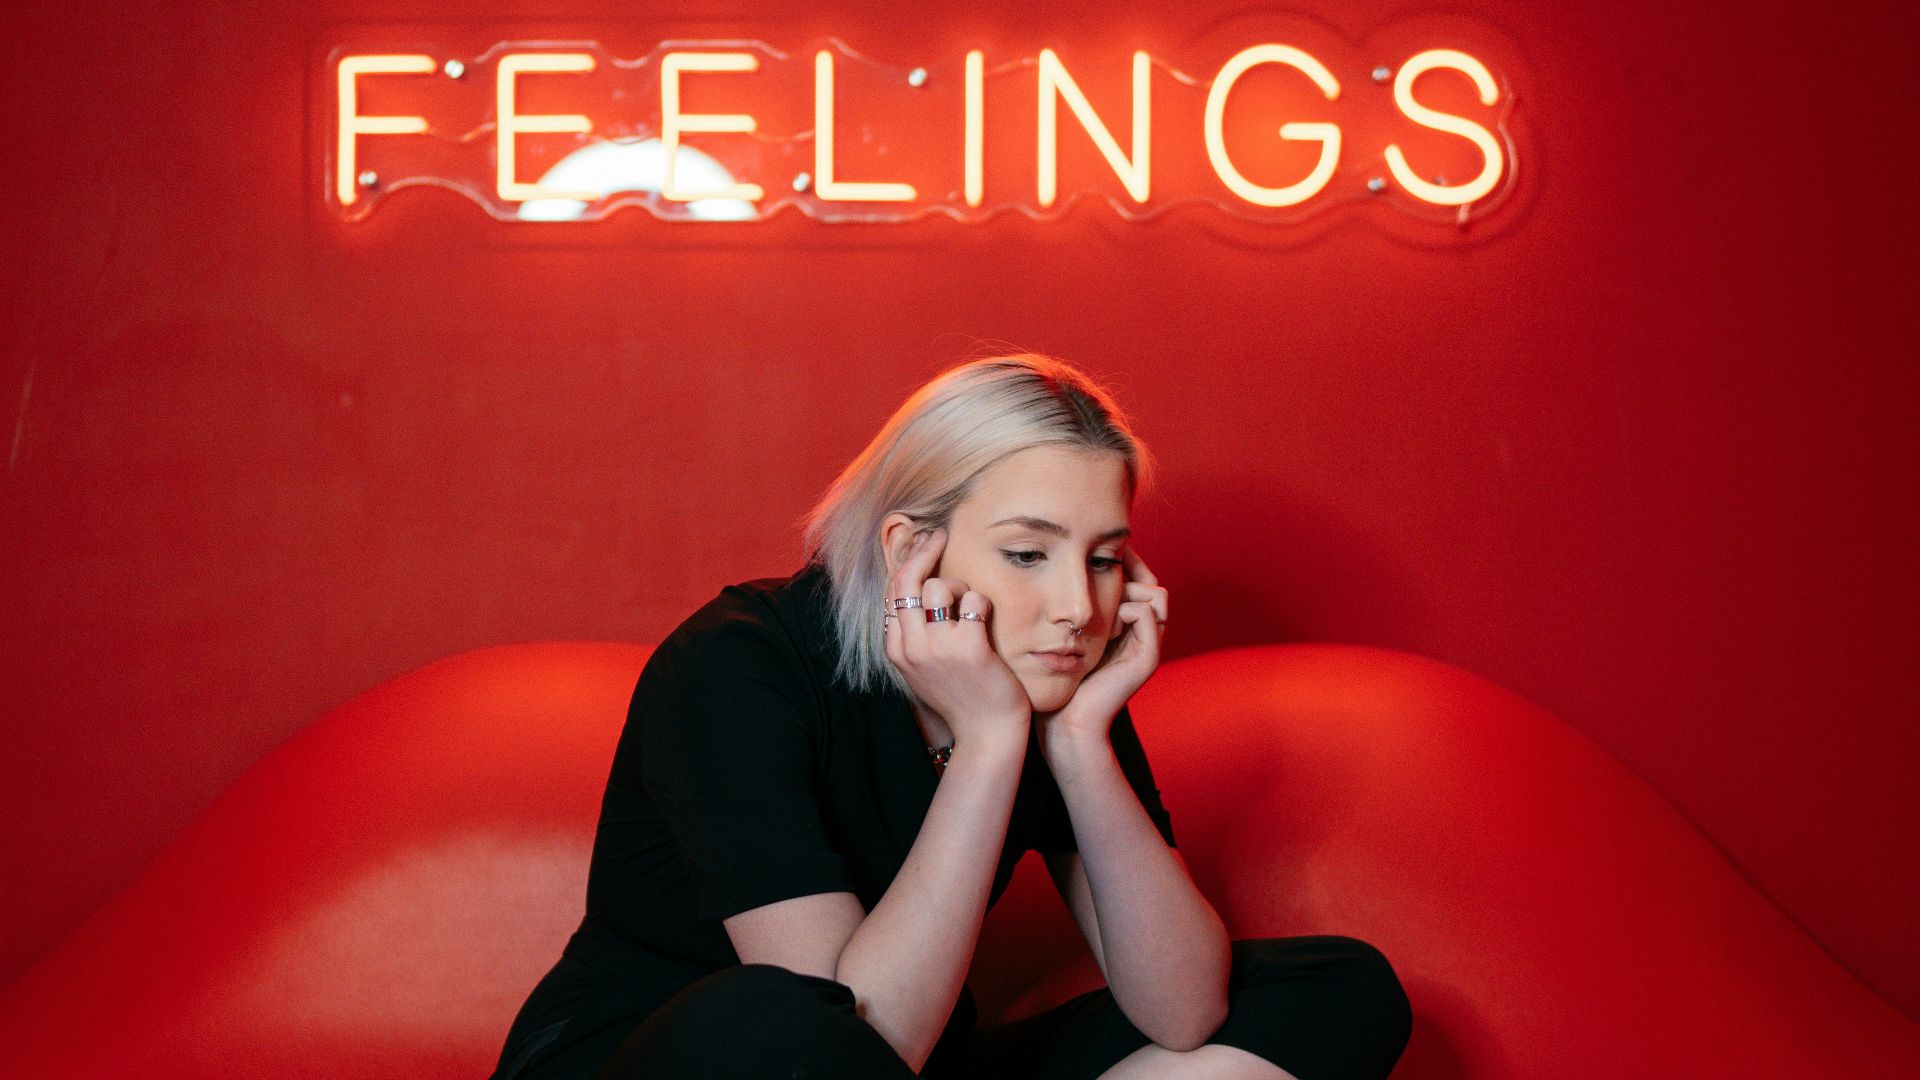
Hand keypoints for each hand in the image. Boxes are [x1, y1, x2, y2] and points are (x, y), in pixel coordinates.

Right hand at [883, 528, 1031, 748]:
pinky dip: (982, 604)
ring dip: (959, 587)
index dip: (907, 561)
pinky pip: (973, 600)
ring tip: (971, 608)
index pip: (892, 591)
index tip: (922, 544)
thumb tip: (916, 587)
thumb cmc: (961, 694)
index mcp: (896, 649)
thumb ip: (915, 632)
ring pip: (938, 586)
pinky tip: (986, 619)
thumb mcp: (924, 666)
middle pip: (907, 580)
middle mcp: (910, 646)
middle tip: (941, 534)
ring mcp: (937, 647)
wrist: (986, 734)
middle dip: (923, 550)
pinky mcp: (968, 648)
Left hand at [1038, 546, 1166, 745]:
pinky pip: (1147, 612)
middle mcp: (1144, 633)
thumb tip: (1064, 568)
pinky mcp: (1148, 656)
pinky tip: (1104, 623)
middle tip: (1097, 579)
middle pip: (1152, 582)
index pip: (1142, 580)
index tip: (1094, 561)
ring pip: (1154, 593)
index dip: (1126, 565)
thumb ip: (1074, 605)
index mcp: (1128, 626)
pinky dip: (1126, 608)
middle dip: (1128, 572)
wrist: (1066, 718)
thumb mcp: (1065, 631)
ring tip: (1100, 607)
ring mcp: (1150, 645)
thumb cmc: (1058, 675)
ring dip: (1127, 590)